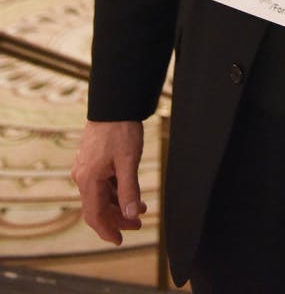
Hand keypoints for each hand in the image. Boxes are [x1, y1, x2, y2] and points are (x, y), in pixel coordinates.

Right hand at [71, 119, 145, 245]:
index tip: (119, 240)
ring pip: (100, 195)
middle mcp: (82, 176)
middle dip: (118, 218)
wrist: (114, 103)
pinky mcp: (91, 160)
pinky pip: (101, 183)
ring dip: (118, 204)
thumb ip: (129, 189)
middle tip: (138, 224)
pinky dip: (115, 191)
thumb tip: (131, 215)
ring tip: (140, 208)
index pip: (95, 215)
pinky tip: (131, 192)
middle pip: (98, 207)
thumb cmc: (120, 129)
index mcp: (88, 180)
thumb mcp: (129, 161)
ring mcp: (85, 168)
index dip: (107, 230)